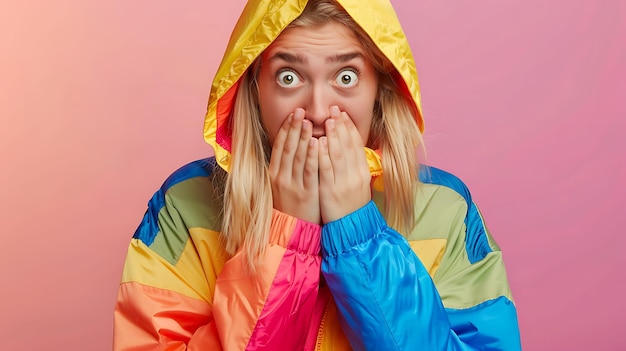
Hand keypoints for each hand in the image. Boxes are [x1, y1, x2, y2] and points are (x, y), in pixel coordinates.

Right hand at [269, 108, 320, 223]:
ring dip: (303, 137)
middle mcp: (281, 177)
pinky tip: (317, 143)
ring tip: (308, 121)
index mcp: (274, 173)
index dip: (285, 129)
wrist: (293, 229)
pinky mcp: (306, 192)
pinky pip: (309, 171)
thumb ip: (285, 167)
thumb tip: (290, 146)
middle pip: (287, 147)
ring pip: (298, 157)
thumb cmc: (290, 205)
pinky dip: (313, 155)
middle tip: (300, 111)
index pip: (279, 146)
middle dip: (293, 128)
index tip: (292, 115)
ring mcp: (293, 184)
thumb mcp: (282, 185)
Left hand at [318, 106, 371, 222]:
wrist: (351, 228)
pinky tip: (318, 143)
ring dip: (333, 136)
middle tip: (335, 110)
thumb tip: (349, 148)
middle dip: (341, 126)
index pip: (356, 145)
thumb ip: (353, 167)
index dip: (350, 128)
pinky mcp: (330, 191)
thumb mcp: (358, 185)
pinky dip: (322, 155)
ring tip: (329, 120)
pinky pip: (326, 170)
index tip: (343, 114)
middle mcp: (355, 175)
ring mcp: (343, 183)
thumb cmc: (351, 206)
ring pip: (338, 155)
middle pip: (348, 146)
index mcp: (362, 172)